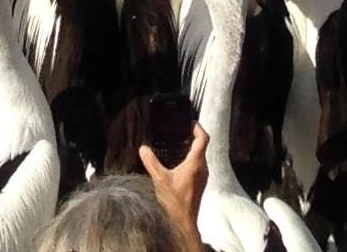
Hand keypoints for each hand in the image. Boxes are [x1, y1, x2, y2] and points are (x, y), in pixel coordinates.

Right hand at [140, 127, 209, 251]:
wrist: (183, 223)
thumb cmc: (175, 202)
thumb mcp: (159, 179)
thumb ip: (151, 162)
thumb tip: (143, 149)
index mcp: (196, 163)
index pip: (203, 139)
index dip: (197, 128)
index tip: (190, 123)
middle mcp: (202, 169)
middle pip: (202, 147)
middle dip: (192, 138)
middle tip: (181, 132)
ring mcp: (202, 178)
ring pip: (200, 158)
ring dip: (191, 150)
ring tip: (178, 146)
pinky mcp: (199, 185)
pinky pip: (198, 167)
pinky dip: (190, 161)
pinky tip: (178, 165)